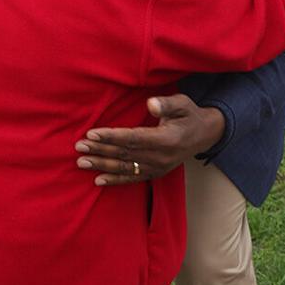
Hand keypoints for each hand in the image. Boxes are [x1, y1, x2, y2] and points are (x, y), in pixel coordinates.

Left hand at [74, 95, 223, 185]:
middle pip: (125, 154)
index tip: (92, 133)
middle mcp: (161, 157)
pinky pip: (132, 179)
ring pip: (125, 168)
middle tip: (79, 147)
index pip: (133, 138)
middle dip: (100, 150)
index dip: (111, 136)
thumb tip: (151, 104)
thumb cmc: (189, 115)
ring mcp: (158, 168)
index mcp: (166, 139)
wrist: (204, 136)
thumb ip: (167, 104)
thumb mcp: (183, 104)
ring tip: (81, 161)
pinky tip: (98, 180)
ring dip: (102, 165)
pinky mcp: (155, 174)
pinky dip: (114, 180)